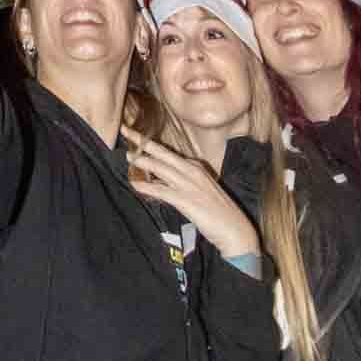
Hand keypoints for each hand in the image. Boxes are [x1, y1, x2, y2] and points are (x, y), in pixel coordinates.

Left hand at [125, 136, 260, 260]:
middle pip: (162, 153)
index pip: (170, 153)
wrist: (236, 231)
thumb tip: (161, 181)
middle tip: (125, 129)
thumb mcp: (201, 191)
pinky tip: (136, 185)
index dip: (151, 144)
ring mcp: (189, 185)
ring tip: (126, 156)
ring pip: (160, 168)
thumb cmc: (219, 213)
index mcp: (196, 167)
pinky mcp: (186, 200)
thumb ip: (183, 183)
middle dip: (142, 141)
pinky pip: (162, 191)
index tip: (136, 136)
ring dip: (142, 161)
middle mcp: (192, 171)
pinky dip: (147, 187)